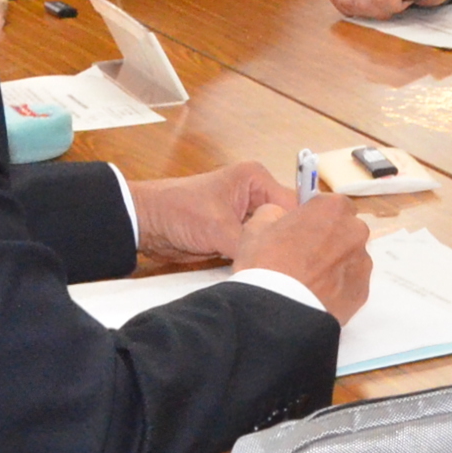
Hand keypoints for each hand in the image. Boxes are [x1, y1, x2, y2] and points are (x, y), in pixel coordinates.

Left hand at [128, 160, 287, 261]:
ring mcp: (245, 217)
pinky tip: (262, 272)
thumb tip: (274, 266)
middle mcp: (255, 196)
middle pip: (285, 223)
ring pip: (271, 239)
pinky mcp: (235, 236)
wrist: (145, 224)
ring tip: (281, 273)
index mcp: (256, 180)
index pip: (293, 206)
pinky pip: (255, 250)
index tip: (305, 255)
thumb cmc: (177, 210)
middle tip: (294, 268)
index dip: (300, 230)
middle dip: (286, 244)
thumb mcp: (218, 228)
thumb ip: (251, 244)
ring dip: (270, 254)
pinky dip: (256, 260)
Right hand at [233, 192, 372, 321]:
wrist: (277, 314)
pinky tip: (316, 296)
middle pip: (345, 230)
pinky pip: (350, 284)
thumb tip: (280, 215)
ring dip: (334, 265)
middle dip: (329, 240)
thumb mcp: (256, 226)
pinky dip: (337, 288)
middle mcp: (355, 232)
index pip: (332, 204)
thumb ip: (274, 212)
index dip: (316, 216)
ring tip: (308, 282)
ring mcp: (362, 263)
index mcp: (333, 210)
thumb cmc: (266, 264)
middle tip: (303, 257)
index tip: (301, 229)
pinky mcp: (362, 292)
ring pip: (349, 258)